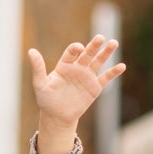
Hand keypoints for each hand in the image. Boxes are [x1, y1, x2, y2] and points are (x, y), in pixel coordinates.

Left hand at [27, 36, 123, 150]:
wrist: (57, 116)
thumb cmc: (46, 100)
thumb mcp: (40, 84)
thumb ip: (38, 68)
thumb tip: (31, 51)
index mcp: (64, 65)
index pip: (72, 52)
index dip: (75, 49)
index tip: (79, 49)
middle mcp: (77, 68)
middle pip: (88, 53)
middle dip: (94, 46)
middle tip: (100, 37)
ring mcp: (87, 76)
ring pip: (98, 62)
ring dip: (106, 53)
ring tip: (114, 43)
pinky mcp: (95, 87)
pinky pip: (105, 78)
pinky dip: (113, 72)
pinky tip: (122, 66)